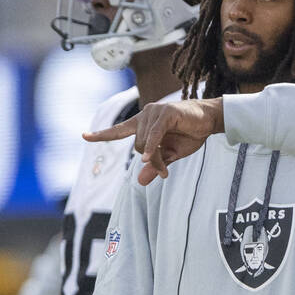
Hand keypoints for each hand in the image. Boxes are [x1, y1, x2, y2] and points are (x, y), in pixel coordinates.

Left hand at [84, 97, 224, 183]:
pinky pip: (153, 135)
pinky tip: (149, 158)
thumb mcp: (171, 154)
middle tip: (163, 173)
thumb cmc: (191, 133)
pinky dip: (151, 148)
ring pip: (144, 143)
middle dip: (149, 162)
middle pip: (136, 146)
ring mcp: (154, 112)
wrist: (210, 121)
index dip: (102, 134)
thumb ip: (155, 165)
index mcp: (143, 124)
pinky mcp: (165, 113)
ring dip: (155, 160)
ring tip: (166, 169)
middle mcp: (145, 115)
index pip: (119, 130)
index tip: (84, 136)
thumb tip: (140, 181)